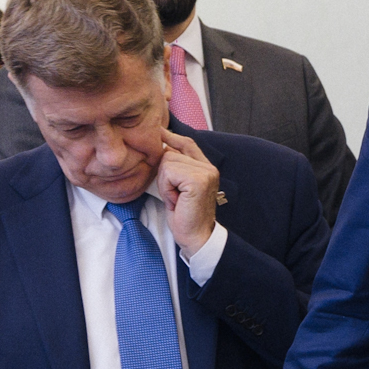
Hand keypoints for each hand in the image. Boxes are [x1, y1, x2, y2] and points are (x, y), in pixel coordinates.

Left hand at [152, 129, 219, 255]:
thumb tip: (162, 146)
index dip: (171, 137)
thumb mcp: (178, 186)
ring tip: (175, 198)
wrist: (196, 237)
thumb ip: (176, 166)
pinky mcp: (198, 180)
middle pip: (170, 153)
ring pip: (167, 162)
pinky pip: (169, 172)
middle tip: (174, 194)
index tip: (159, 132)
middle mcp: (209, 167)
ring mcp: (205, 173)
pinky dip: (166, 188)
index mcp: (206, 167)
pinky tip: (176, 200)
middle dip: (164, 175)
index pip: (187, 143)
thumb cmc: (185, 215)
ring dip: (164, 183)